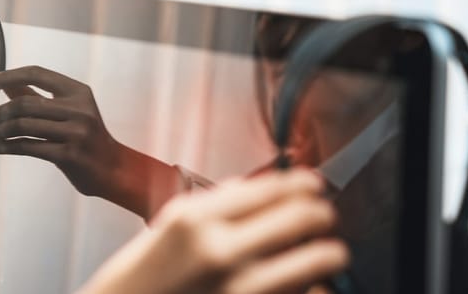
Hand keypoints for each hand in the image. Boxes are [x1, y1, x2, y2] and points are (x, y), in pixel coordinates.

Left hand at [0, 65, 182, 217]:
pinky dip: (5, 146)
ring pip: (22, 125)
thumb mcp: (68, 110)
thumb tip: (4, 82)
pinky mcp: (68, 155)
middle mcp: (78, 108)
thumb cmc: (86, 138)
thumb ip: (36, 95)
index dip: (6, 76)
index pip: (35, 73)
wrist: (112, 169)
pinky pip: (27, 147)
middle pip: (24, 103)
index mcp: (77, 91)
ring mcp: (75, 132)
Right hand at [79, 169, 347, 293]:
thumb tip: (262, 187)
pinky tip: (300, 288)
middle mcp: (221, 253)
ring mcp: (242, 290)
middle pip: (308, 218)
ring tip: (317, 257)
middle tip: (320, 218)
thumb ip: (216, 203)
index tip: (314, 185)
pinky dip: (312, 291)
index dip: (305, 184)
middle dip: (322, 215)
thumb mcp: (168, 226)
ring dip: (324, 256)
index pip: (274, 188)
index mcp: (196, 221)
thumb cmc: (143, 277)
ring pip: (321, 260)